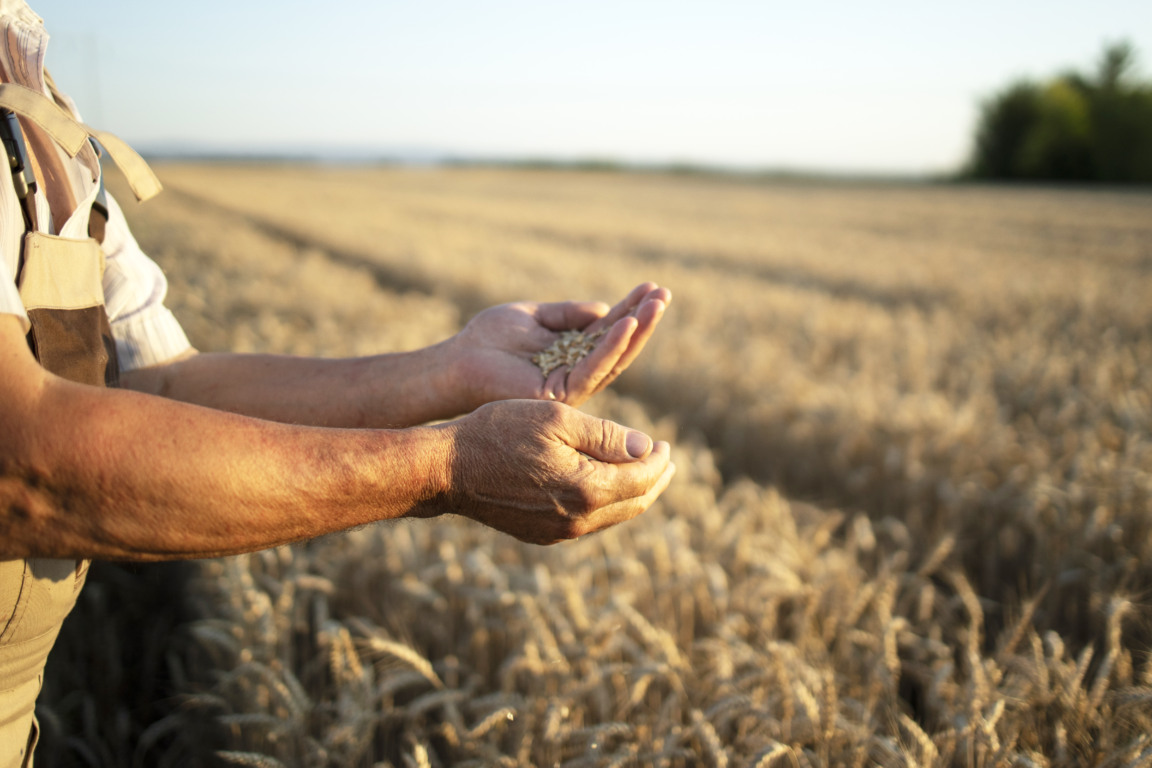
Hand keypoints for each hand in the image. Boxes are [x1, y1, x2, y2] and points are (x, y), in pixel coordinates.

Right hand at [431, 399, 674, 543]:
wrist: (447, 469)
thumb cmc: (499, 432)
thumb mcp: (557, 419)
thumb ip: (606, 436)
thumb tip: (647, 448)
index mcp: (587, 489)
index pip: (642, 478)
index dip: (659, 460)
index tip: (666, 444)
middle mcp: (578, 520)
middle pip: (634, 503)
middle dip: (655, 481)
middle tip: (666, 461)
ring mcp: (559, 533)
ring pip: (613, 516)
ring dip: (633, 494)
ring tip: (642, 473)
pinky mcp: (542, 534)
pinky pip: (588, 522)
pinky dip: (606, 503)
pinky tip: (604, 486)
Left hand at [453, 282, 669, 409]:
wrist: (457, 361)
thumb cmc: (489, 339)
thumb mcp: (534, 315)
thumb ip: (567, 313)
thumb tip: (605, 309)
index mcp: (572, 352)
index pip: (609, 330)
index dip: (631, 309)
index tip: (652, 287)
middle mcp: (576, 371)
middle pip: (619, 346)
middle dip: (643, 320)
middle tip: (664, 295)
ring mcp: (570, 386)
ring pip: (613, 359)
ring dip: (636, 331)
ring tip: (655, 305)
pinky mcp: (560, 394)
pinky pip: (592, 369)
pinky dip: (610, 347)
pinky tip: (625, 324)